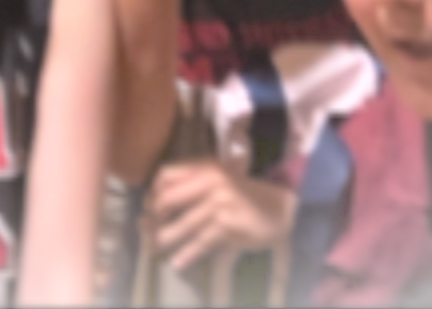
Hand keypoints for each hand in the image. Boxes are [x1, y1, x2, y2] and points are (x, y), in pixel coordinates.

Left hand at [144, 159, 296, 270]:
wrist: (283, 206)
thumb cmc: (247, 195)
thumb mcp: (219, 181)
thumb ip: (191, 188)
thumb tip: (151, 209)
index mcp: (206, 167)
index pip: (165, 175)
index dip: (152, 193)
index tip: (148, 210)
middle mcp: (211, 181)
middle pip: (166, 200)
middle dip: (153, 220)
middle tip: (148, 233)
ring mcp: (220, 203)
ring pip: (182, 225)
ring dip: (164, 240)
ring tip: (154, 250)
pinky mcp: (228, 224)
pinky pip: (201, 242)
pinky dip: (187, 255)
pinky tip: (178, 264)